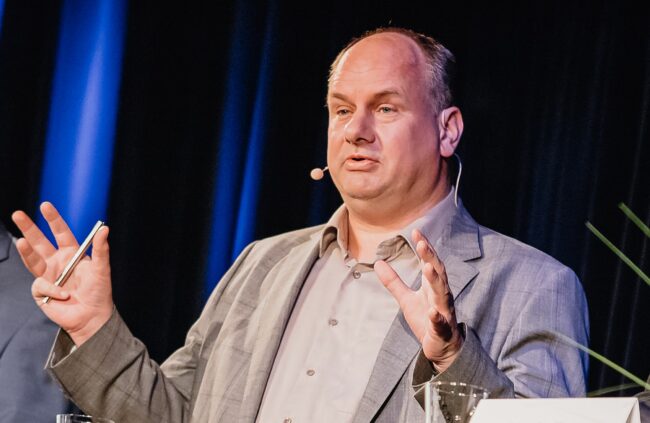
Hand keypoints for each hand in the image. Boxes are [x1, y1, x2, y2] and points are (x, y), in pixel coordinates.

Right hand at [12, 202, 113, 345]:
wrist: (92, 317)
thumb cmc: (99, 292)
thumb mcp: (102, 269)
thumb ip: (101, 249)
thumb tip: (104, 228)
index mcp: (72, 253)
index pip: (60, 232)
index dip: (52, 219)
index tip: (45, 205)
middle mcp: (57, 262)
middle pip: (39, 241)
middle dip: (28, 228)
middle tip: (17, 214)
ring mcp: (47, 275)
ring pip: (32, 258)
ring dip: (26, 250)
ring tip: (22, 241)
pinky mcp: (41, 291)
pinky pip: (40, 284)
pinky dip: (52, 289)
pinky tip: (62, 296)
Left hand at [374, 229, 462, 371]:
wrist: (442, 348)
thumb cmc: (427, 320)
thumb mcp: (406, 299)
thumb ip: (394, 282)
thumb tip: (378, 262)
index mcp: (433, 287)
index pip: (430, 262)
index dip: (425, 248)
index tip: (416, 231)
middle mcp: (441, 296)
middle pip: (438, 273)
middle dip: (431, 258)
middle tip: (422, 244)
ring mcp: (443, 312)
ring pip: (442, 294)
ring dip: (435, 281)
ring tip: (428, 268)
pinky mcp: (442, 330)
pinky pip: (440, 323)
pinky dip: (437, 318)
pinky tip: (432, 313)